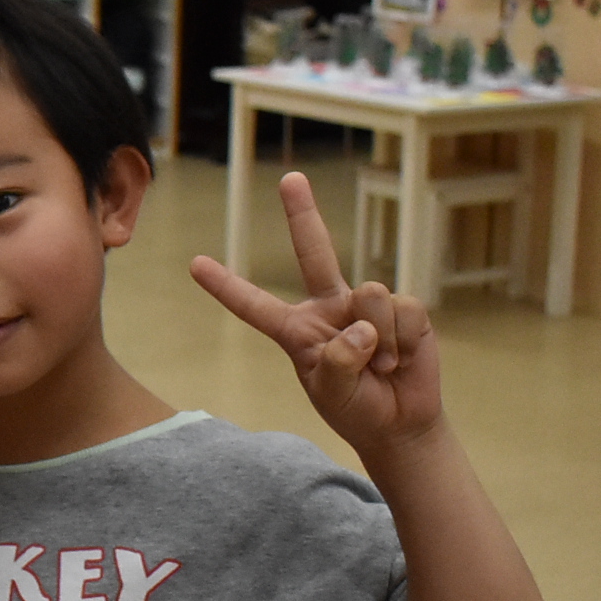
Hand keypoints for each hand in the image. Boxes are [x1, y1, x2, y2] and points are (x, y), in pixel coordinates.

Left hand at [189, 172, 442, 455]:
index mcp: (297, 330)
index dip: (227, 287)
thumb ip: (337, 361)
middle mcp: (330, 307)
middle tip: (290, 178)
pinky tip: (401, 360)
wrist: (399, 422)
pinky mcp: (404, 310)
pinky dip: (403, 341)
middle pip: (314, 253)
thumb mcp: (331, 392)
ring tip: (381, 367)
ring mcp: (367, 305)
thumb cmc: (356, 407)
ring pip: (370, 295)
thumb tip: (362, 327)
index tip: (195, 264)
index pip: (256, 306)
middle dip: (303, 214)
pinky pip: (402, 310)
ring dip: (379, 340)